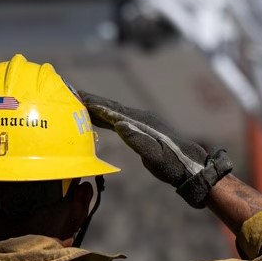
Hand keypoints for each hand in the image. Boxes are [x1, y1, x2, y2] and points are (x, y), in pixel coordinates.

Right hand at [79, 92, 231, 207]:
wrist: (193, 169)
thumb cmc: (175, 165)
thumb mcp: (155, 156)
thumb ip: (137, 141)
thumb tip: (118, 124)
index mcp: (142, 121)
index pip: (112, 110)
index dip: (93, 102)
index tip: (75, 95)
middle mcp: (140, 118)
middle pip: (110, 107)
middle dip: (90, 100)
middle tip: (69, 91)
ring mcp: (141, 124)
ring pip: (114, 113)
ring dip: (96, 107)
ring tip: (76, 101)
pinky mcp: (142, 131)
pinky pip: (118, 121)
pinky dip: (105, 118)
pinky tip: (96, 119)